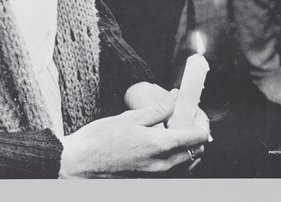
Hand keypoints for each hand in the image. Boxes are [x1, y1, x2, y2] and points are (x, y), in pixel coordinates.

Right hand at [58, 91, 208, 177]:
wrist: (80, 165)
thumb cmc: (100, 140)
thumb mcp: (129, 118)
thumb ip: (157, 109)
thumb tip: (176, 97)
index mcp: (159, 146)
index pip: (198, 136)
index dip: (200, 120)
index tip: (193, 108)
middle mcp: (163, 166)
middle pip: (197, 151)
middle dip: (195, 132)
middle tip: (182, 116)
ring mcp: (157, 178)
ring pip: (187, 163)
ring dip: (186, 146)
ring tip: (171, 129)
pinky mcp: (150, 183)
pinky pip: (174, 171)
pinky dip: (176, 157)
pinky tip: (160, 143)